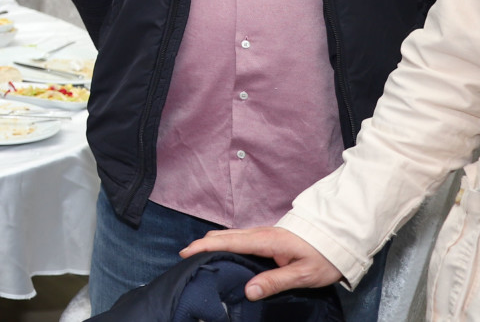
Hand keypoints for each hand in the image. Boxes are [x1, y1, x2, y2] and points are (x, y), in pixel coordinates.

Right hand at [179, 226, 342, 300]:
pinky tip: (221, 254)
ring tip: (198, 256)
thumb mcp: (304, 274)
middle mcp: (260, 233)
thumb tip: (248, 291)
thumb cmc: (324, 256)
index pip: (229, 241)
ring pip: (229, 235)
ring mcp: (262, 233)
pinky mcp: (266, 236)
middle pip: (224, 235)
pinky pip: (238, 237)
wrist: (339, 238)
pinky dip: (222, 243)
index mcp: (266, 241)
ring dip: (211, 243)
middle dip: (202, 244)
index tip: (185, 253)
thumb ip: (275, 282)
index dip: (205, 246)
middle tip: (185, 257)